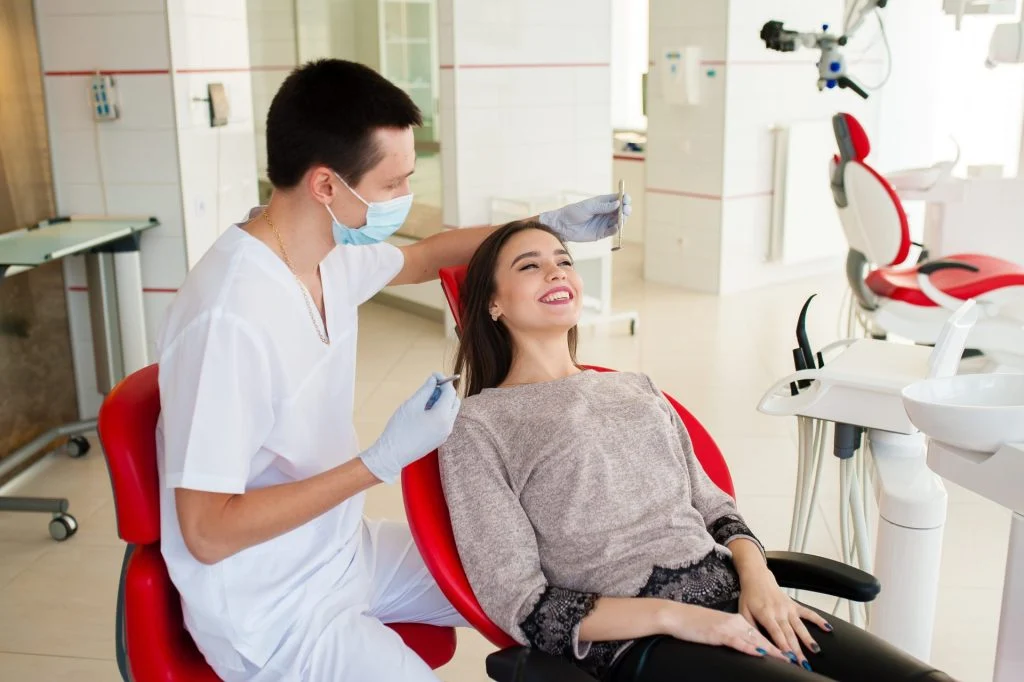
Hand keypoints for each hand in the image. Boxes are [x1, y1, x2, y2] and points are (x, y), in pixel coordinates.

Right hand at [360, 373, 459, 483]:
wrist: (392, 455)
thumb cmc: (400, 428)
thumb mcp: (412, 404)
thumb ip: (425, 389)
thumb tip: (433, 379)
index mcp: (442, 416)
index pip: (450, 392)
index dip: (443, 380)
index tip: (433, 375)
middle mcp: (447, 426)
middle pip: (454, 402)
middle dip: (444, 392)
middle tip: (429, 387)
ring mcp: (444, 434)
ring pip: (450, 412)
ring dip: (441, 402)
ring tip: (423, 400)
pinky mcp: (439, 440)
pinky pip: (444, 421)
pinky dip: (439, 412)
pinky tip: (423, 412)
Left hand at [538, 193, 631, 242]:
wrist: (563, 225)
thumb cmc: (573, 212)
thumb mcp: (588, 207)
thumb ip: (603, 206)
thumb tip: (618, 203)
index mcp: (603, 202)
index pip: (619, 199)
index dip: (625, 199)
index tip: (626, 200)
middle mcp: (606, 212)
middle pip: (622, 211)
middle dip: (626, 210)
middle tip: (626, 211)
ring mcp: (604, 223)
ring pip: (619, 221)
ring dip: (622, 220)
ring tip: (621, 220)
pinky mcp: (601, 233)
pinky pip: (612, 231)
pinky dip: (615, 230)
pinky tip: (615, 228)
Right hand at [658, 601, 788, 661]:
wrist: (677, 615)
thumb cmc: (695, 624)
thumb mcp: (718, 628)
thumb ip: (733, 635)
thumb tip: (746, 645)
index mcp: (738, 620)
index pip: (762, 634)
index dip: (779, 644)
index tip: (793, 654)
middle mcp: (737, 622)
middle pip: (764, 637)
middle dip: (782, 649)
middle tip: (798, 660)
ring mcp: (728, 627)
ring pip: (756, 640)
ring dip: (773, 651)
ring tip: (788, 659)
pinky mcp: (719, 633)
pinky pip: (739, 642)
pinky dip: (751, 648)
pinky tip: (761, 653)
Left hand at [738, 567, 831, 670]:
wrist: (757, 577)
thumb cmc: (749, 596)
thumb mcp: (743, 610)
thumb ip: (750, 626)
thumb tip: (755, 641)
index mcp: (765, 614)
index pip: (776, 633)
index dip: (783, 645)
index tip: (788, 657)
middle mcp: (779, 612)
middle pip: (790, 634)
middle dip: (797, 650)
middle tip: (803, 663)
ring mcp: (788, 608)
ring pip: (800, 626)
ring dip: (808, 639)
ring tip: (816, 650)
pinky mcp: (794, 605)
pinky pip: (808, 613)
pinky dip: (818, 620)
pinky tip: (828, 628)